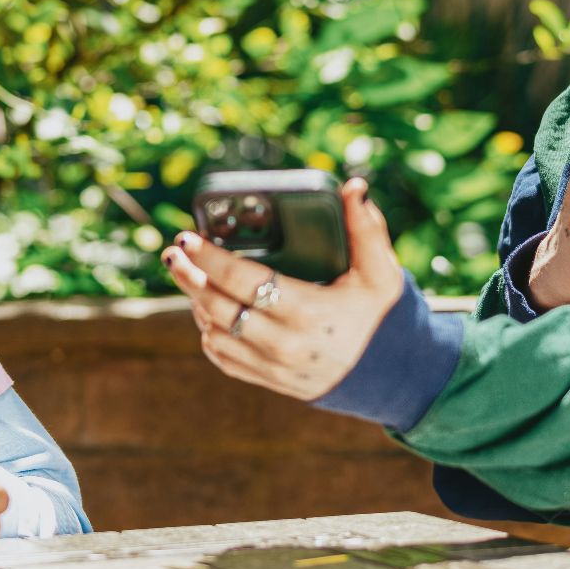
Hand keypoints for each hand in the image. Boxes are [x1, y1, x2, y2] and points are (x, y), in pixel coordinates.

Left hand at [163, 177, 405, 400]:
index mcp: (308, 313)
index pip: (244, 282)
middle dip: (189, 277)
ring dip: (195, 303)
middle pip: (218, 309)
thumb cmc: (384, 316)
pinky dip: (208, 332)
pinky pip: (225, 358)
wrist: (395, 376)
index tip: (189, 238)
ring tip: (187, 274)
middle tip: (174, 252)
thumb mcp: (382, 272)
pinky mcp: (271, 381)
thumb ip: (366, 228)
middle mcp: (285, 344)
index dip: (210, 259)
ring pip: (215, 334)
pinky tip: (205, 309)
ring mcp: (275, 367)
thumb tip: (352, 187)